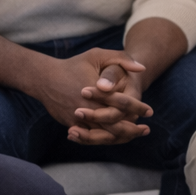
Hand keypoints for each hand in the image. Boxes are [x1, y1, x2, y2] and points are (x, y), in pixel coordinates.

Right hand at [30, 48, 151, 144]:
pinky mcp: (71, 125)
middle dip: (132, 130)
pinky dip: (105, 139)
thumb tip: (142, 68)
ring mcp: (78, 119)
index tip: (150, 111)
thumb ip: (121, 59)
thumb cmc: (74, 65)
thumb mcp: (97, 55)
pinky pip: (91, 137)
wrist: (45, 78)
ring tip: (134, 135)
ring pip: (103, 135)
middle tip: (146, 129)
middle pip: (115, 126)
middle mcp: (88, 108)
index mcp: (97, 92)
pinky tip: (116, 137)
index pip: (122, 104)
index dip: (138, 108)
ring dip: (121, 137)